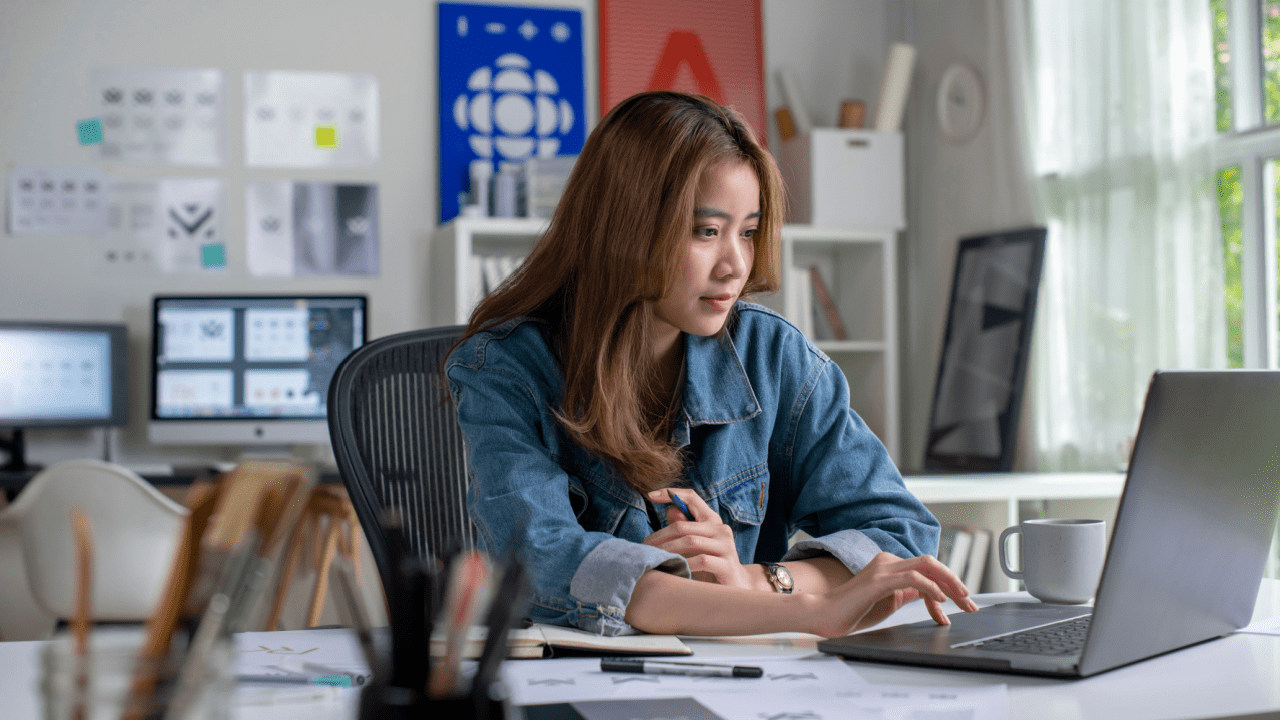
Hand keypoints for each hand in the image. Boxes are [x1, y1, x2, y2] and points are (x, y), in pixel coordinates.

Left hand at [642, 488, 755, 588]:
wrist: (736, 588)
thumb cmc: (710, 566)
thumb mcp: (695, 545)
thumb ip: (684, 527)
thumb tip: (671, 510)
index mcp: (711, 520)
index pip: (691, 497)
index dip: (671, 493)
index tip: (650, 495)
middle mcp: (720, 529)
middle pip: (683, 525)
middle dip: (659, 537)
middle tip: (644, 548)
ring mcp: (726, 546)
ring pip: (690, 541)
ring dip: (668, 551)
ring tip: (654, 560)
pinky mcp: (728, 564)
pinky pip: (702, 560)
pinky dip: (684, 564)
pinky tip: (673, 570)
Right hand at [808, 552, 979, 637]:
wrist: (824, 615)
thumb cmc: (851, 612)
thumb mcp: (888, 602)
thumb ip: (906, 594)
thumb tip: (929, 595)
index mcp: (890, 566)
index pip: (927, 570)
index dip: (948, 586)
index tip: (960, 606)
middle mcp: (888, 561)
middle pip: (932, 564)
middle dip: (955, 582)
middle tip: (970, 603)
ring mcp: (883, 567)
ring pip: (927, 565)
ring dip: (949, 583)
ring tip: (962, 600)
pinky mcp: (879, 579)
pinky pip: (912, 578)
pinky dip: (931, 587)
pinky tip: (940, 600)